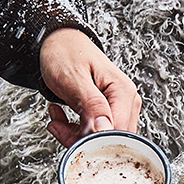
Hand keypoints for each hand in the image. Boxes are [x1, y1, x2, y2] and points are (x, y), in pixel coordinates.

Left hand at [40, 29, 140, 144]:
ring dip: (74, 135)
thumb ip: (91, 104)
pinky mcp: (107, 112)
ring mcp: (118, 108)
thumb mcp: (74, 79)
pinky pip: (94, 133)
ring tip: (57, 120)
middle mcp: (126, 101)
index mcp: (123, 91)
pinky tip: (62, 119)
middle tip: (59, 126)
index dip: (94, 140)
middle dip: (82, 139)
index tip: (71, 137)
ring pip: (101, 139)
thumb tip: (104, 129)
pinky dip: (74, 131)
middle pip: (111, 139)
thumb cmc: (65, 54)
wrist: (58, 43)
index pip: (117, 131)